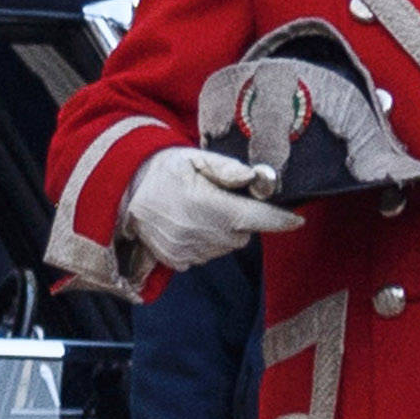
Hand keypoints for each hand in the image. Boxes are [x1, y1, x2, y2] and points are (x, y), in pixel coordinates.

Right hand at [122, 146, 299, 273]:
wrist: (123, 192)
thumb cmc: (163, 170)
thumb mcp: (196, 158)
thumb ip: (228, 169)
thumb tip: (256, 178)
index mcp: (210, 207)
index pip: (258, 219)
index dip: (281, 220)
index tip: (296, 220)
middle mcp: (202, 234)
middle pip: (244, 234)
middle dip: (243, 219)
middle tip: (225, 200)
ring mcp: (189, 250)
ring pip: (226, 246)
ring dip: (224, 232)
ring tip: (203, 210)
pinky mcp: (177, 260)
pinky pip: (206, 255)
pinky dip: (206, 242)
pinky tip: (190, 224)